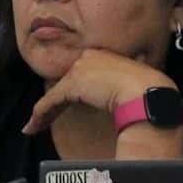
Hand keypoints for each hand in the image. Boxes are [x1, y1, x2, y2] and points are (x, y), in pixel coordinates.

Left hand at [21, 49, 170, 134]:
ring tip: (35, 126)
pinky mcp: (72, 84)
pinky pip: (51, 101)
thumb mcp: (134, 83)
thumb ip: (121, 84)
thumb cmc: (149, 91)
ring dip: (46, 111)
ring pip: (57, 92)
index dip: (75, 90)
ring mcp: (79, 70)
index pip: (82, 74)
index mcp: (105, 55)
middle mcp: (89, 58)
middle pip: (67, 82)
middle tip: (46, 116)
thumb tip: (120, 98)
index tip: (71, 102)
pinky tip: (33, 127)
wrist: (148, 93)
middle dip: (57, 100)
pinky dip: (41, 115)